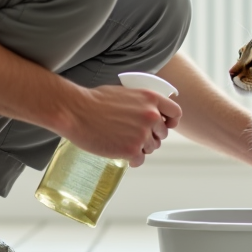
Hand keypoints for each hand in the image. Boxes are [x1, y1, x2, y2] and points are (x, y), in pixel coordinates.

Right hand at [61, 85, 182, 167]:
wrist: (76, 111)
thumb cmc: (95, 100)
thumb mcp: (125, 92)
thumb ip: (141, 102)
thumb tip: (149, 112)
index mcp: (151, 98)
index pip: (175, 113)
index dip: (170, 121)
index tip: (164, 125)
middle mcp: (151, 116)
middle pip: (162, 134)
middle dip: (151, 136)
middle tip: (136, 136)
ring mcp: (142, 134)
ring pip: (151, 148)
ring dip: (141, 148)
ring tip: (124, 143)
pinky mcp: (132, 150)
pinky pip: (140, 160)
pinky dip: (133, 159)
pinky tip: (123, 154)